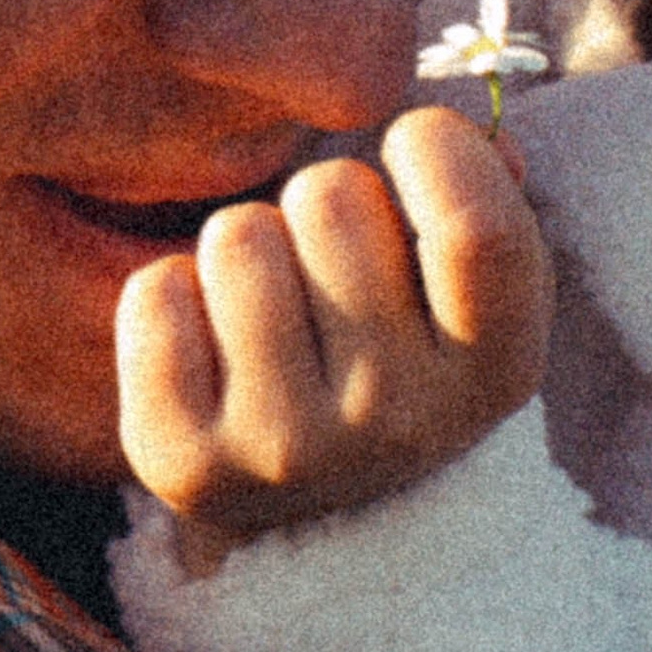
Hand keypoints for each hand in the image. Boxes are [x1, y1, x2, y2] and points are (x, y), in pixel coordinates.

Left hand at [116, 107, 552, 573]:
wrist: (328, 520)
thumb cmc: (404, 352)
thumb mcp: (472, 292)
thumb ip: (488, 195)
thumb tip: (468, 130)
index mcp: (495, 376)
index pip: (477, 230)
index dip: (438, 149)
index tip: (413, 147)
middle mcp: (398, 426)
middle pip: (333, 194)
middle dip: (324, 197)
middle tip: (331, 259)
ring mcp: (286, 453)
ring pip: (239, 234)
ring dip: (249, 244)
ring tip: (272, 305)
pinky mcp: (184, 462)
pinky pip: (157, 294)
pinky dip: (174, 296)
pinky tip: (212, 344)